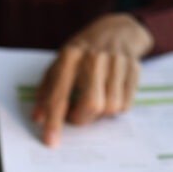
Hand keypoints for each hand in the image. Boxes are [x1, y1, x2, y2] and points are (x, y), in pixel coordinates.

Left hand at [33, 13, 152, 146]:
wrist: (118, 29)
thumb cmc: (83, 52)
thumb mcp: (60, 62)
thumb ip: (47, 90)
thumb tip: (38, 117)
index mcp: (71, 55)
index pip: (60, 94)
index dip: (54, 121)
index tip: (51, 142)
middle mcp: (95, 57)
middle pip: (91, 104)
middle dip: (82, 119)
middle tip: (76, 116)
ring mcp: (117, 62)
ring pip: (110, 107)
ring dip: (100, 114)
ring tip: (94, 102)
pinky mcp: (134, 69)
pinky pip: (126, 105)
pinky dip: (116, 108)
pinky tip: (110, 95)